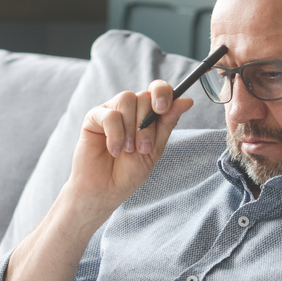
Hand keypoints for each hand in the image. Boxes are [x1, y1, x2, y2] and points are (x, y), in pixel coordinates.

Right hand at [64, 80, 193, 224]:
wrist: (105, 190)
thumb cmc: (128, 173)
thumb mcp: (155, 150)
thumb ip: (168, 123)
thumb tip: (187, 100)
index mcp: (147, 114)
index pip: (158, 90)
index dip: (163, 93)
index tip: (163, 108)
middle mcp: (130, 109)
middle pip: (144, 96)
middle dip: (147, 124)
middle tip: (143, 149)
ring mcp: (111, 111)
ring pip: (127, 99)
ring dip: (132, 129)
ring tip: (128, 151)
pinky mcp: (94, 118)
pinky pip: (110, 115)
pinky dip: (115, 135)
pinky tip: (114, 150)